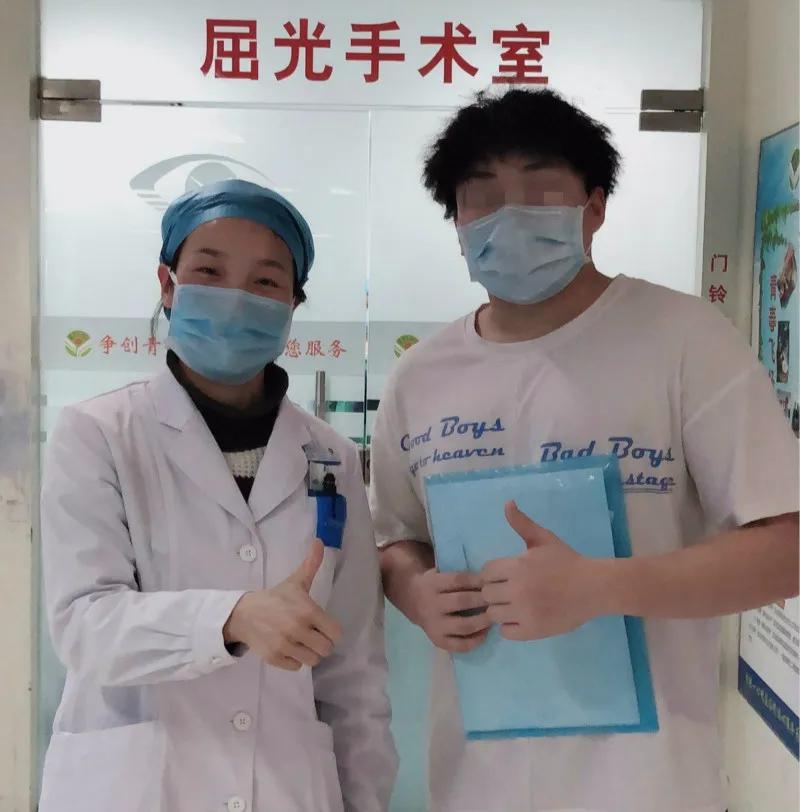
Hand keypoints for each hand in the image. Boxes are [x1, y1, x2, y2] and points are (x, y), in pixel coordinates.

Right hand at [224, 540, 342, 670]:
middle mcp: (297, 629)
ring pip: (313, 661)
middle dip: (321, 643)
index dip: (332, 632)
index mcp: (307, 610)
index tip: (324, 627)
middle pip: (326, 649)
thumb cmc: (275, 598)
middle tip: (313, 636)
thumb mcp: (295, 581)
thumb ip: (311, 563)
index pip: (335, 633)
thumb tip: (320, 541)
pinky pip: (296, 667)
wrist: (244, 613)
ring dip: (309, 653)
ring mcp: (285, 645)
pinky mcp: (274, 658)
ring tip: (302, 643)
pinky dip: (295, 660)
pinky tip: (289, 648)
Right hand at [408, 568, 490, 652]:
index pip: (458, 580)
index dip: (476, 580)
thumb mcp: (440, 573)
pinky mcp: (437, 640)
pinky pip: (459, 645)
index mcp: (432, 584)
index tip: (490, 581)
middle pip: (461, 601)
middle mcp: (431, 605)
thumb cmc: (435, 584)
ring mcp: (434, 625)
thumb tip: (487, 578)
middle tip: (498, 599)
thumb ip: (458, 576)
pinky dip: (475, 641)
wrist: (412, 600)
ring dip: (482, 622)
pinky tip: (485, 632)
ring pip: (462, 626)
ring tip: (494, 616)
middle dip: (482, 600)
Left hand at [480, 501, 604, 640]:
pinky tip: (521, 618)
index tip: (504, 576)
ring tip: (514, 605)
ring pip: (493, 614)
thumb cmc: (567, 561)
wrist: (594, 587)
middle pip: (486, 594)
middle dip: (495, 591)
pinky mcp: (533, 630)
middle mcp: (517, 590)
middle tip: (509, 591)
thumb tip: (507, 503)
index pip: (485, 573)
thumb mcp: (544, 538)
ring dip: (500, 609)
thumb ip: (521, 523)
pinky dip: (510, 626)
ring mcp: (524, 612)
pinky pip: (506, 632)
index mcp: (517, 566)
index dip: (493, 574)